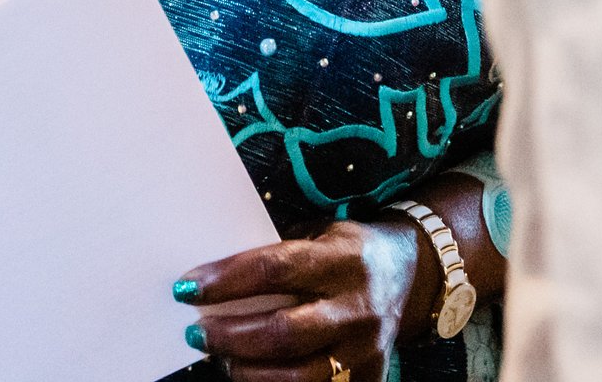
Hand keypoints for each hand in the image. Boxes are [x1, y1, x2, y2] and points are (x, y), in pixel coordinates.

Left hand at [175, 215, 432, 380]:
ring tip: (219, 358)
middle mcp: (357, 306)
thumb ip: (277, 255)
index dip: (226, 280)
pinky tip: (252, 374)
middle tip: (194, 331)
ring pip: (299, 375)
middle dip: (229, 336)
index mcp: (343, 259)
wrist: (414, 274)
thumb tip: (214, 278)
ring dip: (247, 370)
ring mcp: (365, 348)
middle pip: (283, 332)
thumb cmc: (349, 250)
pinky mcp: (370, 377)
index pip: (275, 269)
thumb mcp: (320, 234)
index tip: (187, 287)